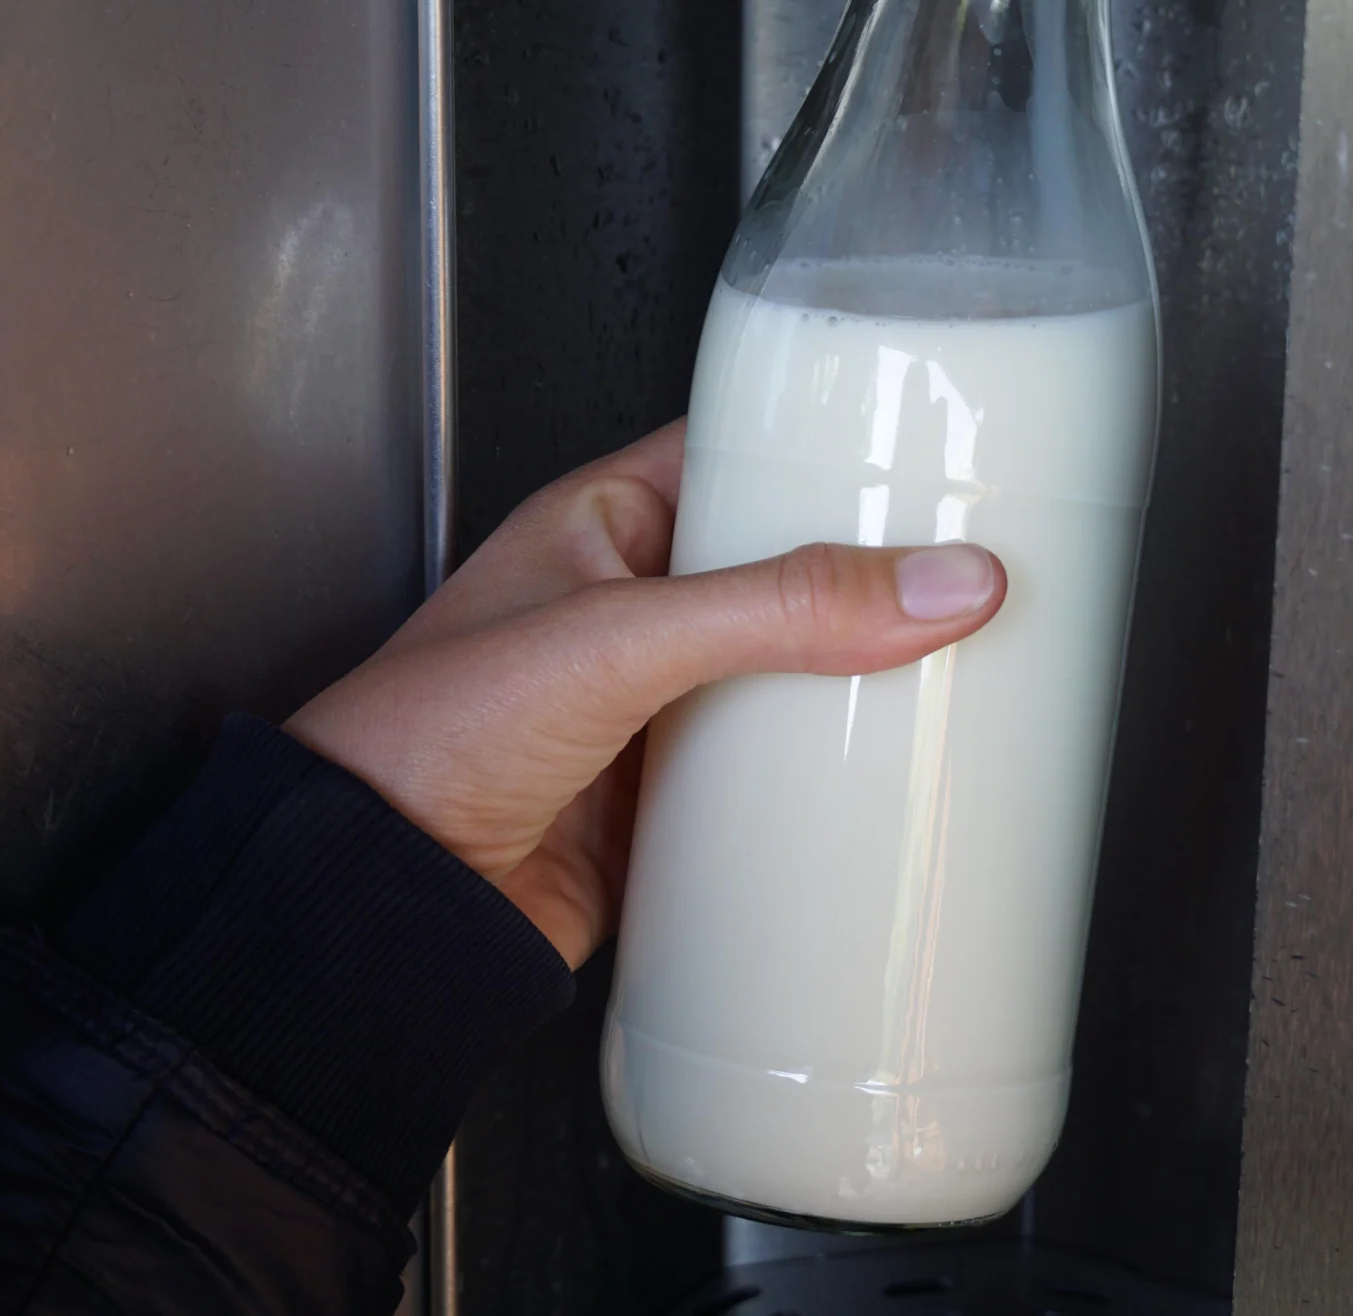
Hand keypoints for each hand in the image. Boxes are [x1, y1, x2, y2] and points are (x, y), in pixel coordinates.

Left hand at [283, 421, 1005, 969]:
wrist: (374, 902)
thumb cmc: (427, 738)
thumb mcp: (621, 639)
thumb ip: (782, 606)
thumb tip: (940, 582)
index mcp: (604, 526)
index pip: (738, 452)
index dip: (830, 449)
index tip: (932, 459)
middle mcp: (634, 610)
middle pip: (786, 573)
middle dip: (874, 581)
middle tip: (978, 575)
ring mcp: (656, 710)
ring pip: (789, 679)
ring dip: (862, 684)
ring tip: (969, 673)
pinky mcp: (669, 806)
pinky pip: (772, 780)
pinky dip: (831, 780)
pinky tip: (896, 782)